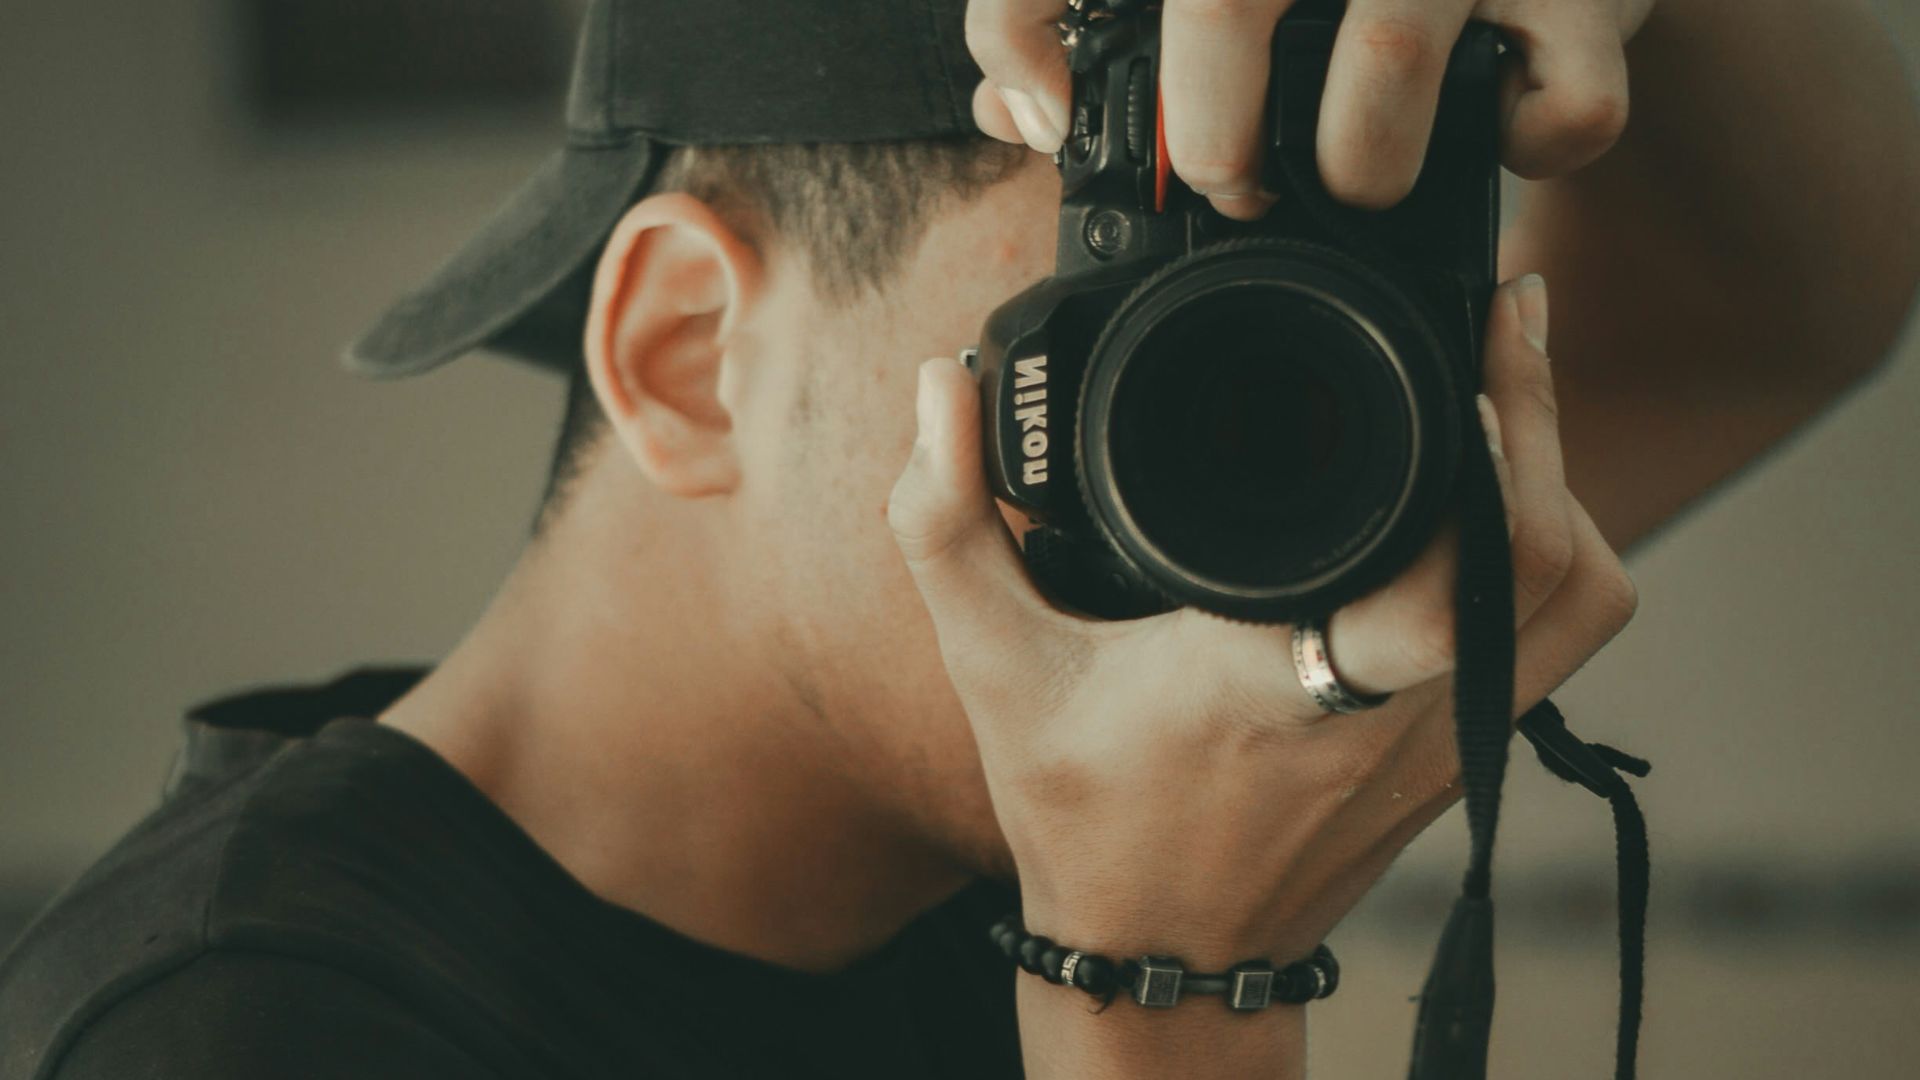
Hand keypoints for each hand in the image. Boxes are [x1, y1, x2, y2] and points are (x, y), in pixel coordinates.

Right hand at [886, 275, 1638, 968]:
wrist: (1161, 950)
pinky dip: (1563, 554)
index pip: (1430, 586)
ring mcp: (1446, 739)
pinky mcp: (1468, 750)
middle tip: (1495, 316)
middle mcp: (1388, 716)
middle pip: (1540, 561)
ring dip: (1561, 482)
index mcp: (1274, 686)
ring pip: (1578, 595)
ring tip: (1506, 389)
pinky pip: (1567, 637)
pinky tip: (1503, 495)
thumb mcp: (989, 663)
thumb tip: (942, 386)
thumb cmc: (1081, 809)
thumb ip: (944, 524)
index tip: (1470, 338)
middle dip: (1536, 419)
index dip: (1484, 461)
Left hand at [967, 0, 1657, 216]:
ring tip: (1354, 175)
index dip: (1023, 29)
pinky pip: (1563, 108)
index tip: (1052, 122)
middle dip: (1211, 128)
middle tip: (1230, 178)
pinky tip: (1494, 133)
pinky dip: (1521, 154)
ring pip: (1393, 56)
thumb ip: (1092, 19)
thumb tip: (1020, 113)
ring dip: (1355, 162)